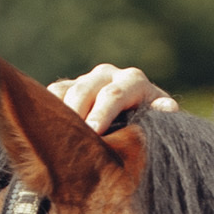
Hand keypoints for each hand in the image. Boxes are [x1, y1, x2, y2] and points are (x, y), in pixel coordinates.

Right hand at [48, 65, 177, 135]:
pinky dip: (47, 110)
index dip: (102, 113)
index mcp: (133, 81)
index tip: (93, 131)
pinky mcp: (67, 88)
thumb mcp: (161, 122)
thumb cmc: (152, 127)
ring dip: (58, 113)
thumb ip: (162, 115)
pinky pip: (51, 95)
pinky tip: (46, 131)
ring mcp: (85, 80)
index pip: (114, 94)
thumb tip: (167, 108)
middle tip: (68, 138)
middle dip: (75, 113)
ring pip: (64, 91)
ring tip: (54, 137)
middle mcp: (108, 75)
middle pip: (84, 90)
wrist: (140, 122)